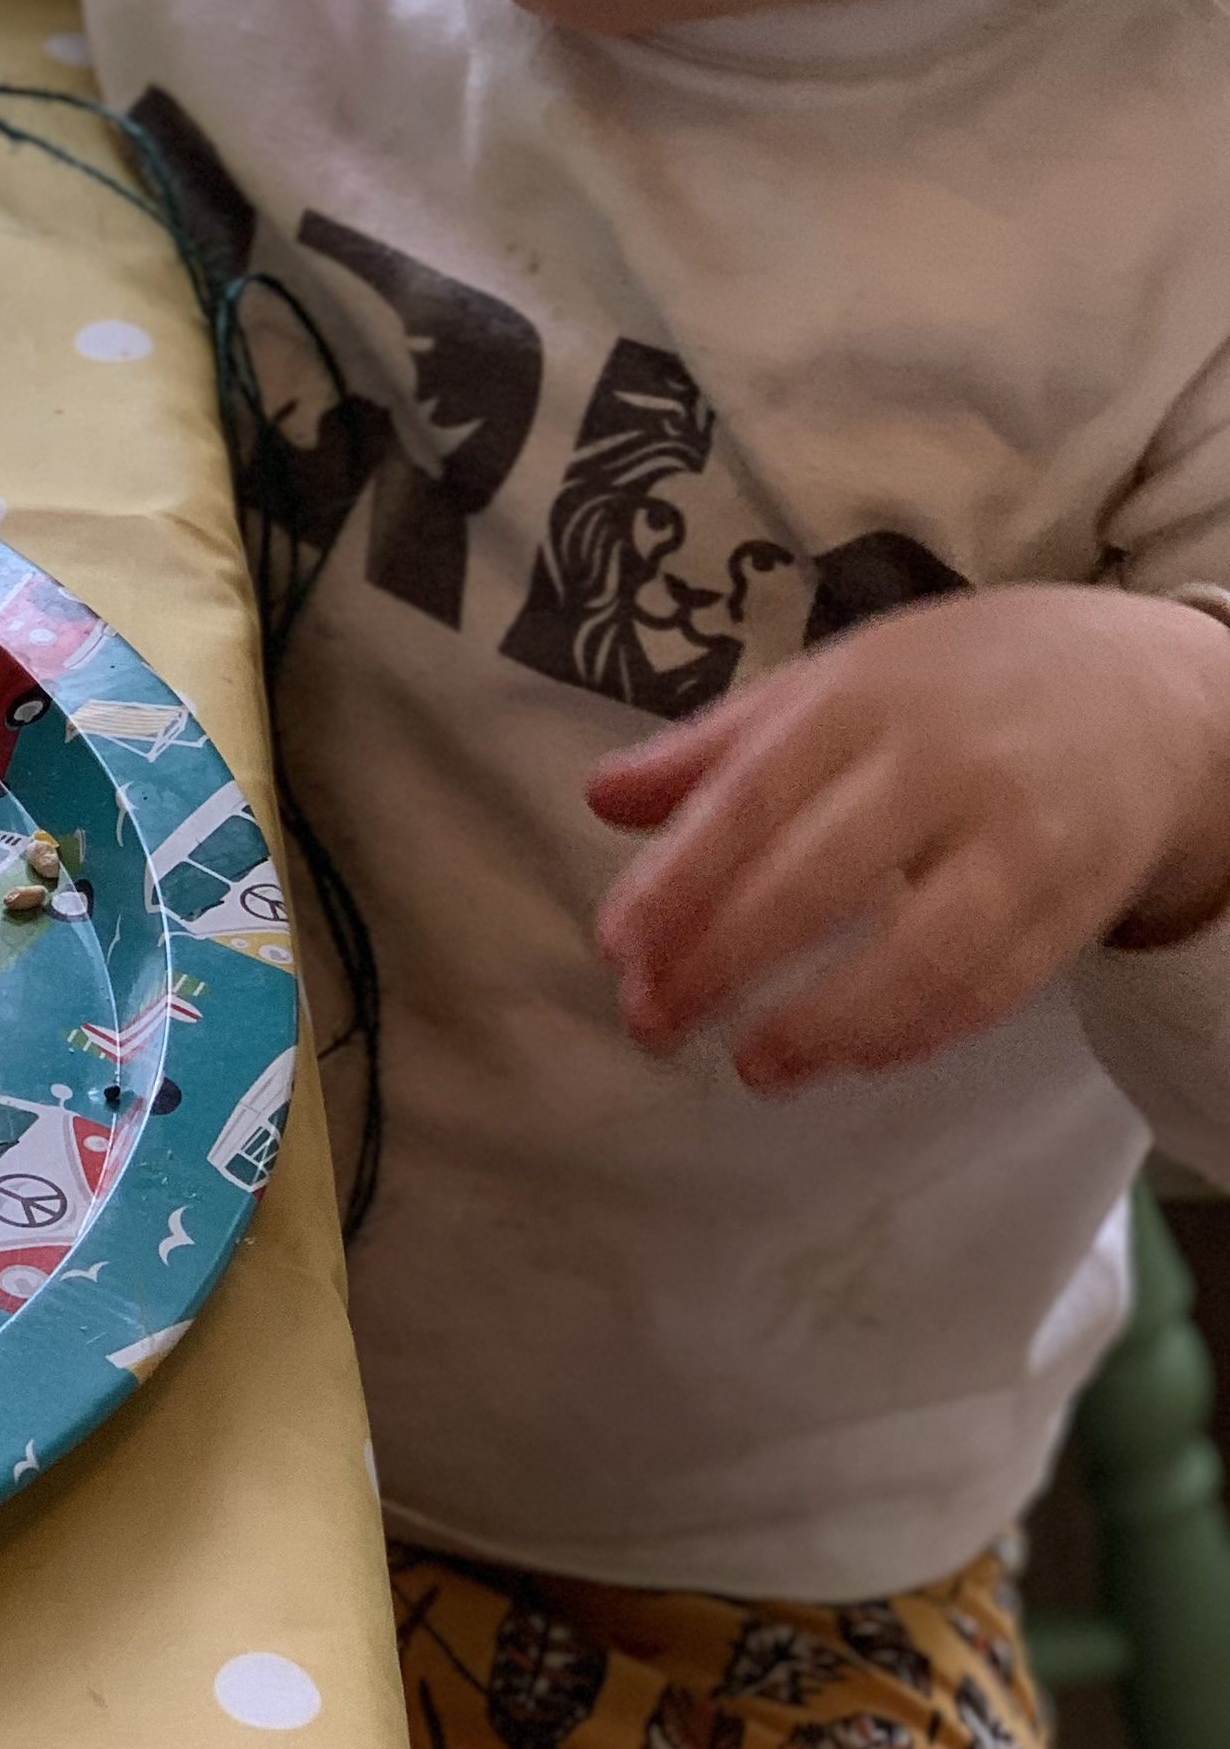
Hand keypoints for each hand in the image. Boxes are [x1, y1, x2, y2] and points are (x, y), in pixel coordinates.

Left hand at [588, 585, 1229, 1091]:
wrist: (1148, 691)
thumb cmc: (959, 689)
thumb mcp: (836, 681)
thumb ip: (717, 747)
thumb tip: (600, 798)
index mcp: (865, 696)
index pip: (753, 795)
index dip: (680, 879)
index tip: (619, 947)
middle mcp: (946, 762)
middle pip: (820, 877)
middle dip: (724, 962)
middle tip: (652, 1023)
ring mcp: (1022, 836)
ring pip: (918, 951)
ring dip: (825, 1024)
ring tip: (753, 1067)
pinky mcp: (1081, 899)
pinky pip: (995, 985)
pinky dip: (918, 1032)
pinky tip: (854, 1058)